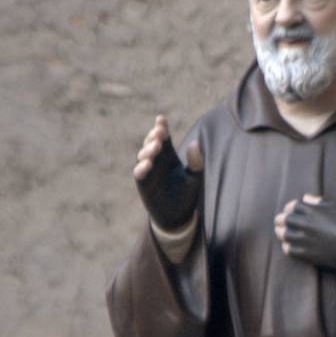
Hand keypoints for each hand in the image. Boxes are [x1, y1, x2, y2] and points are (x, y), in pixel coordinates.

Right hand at [134, 114, 202, 230]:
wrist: (179, 217)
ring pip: (143, 155)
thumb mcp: (195, 177)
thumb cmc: (187, 195)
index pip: (163, 137)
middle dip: (154, 136)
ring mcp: (149, 172)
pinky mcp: (144, 185)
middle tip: (159, 132)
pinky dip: (141, 168)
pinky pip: (139, 174)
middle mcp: (157, 161)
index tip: (161, 120)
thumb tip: (196, 144)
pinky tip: (148, 164)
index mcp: (169, 155)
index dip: (161, 127)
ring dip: (148, 150)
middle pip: (151, 143)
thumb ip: (196, 162)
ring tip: (156, 147)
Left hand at [274, 193, 335, 273]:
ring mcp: (305, 240)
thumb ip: (319, 200)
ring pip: (283, 234)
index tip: (290, 211)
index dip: (289, 208)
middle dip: (280, 220)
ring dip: (281, 232)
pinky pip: (288, 250)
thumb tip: (305, 198)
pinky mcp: (306, 254)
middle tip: (280, 222)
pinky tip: (289, 245)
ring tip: (282, 233)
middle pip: (284, 220)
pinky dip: (286, 246)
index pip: (292, 206)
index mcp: (313, 211)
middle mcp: (306, 225)